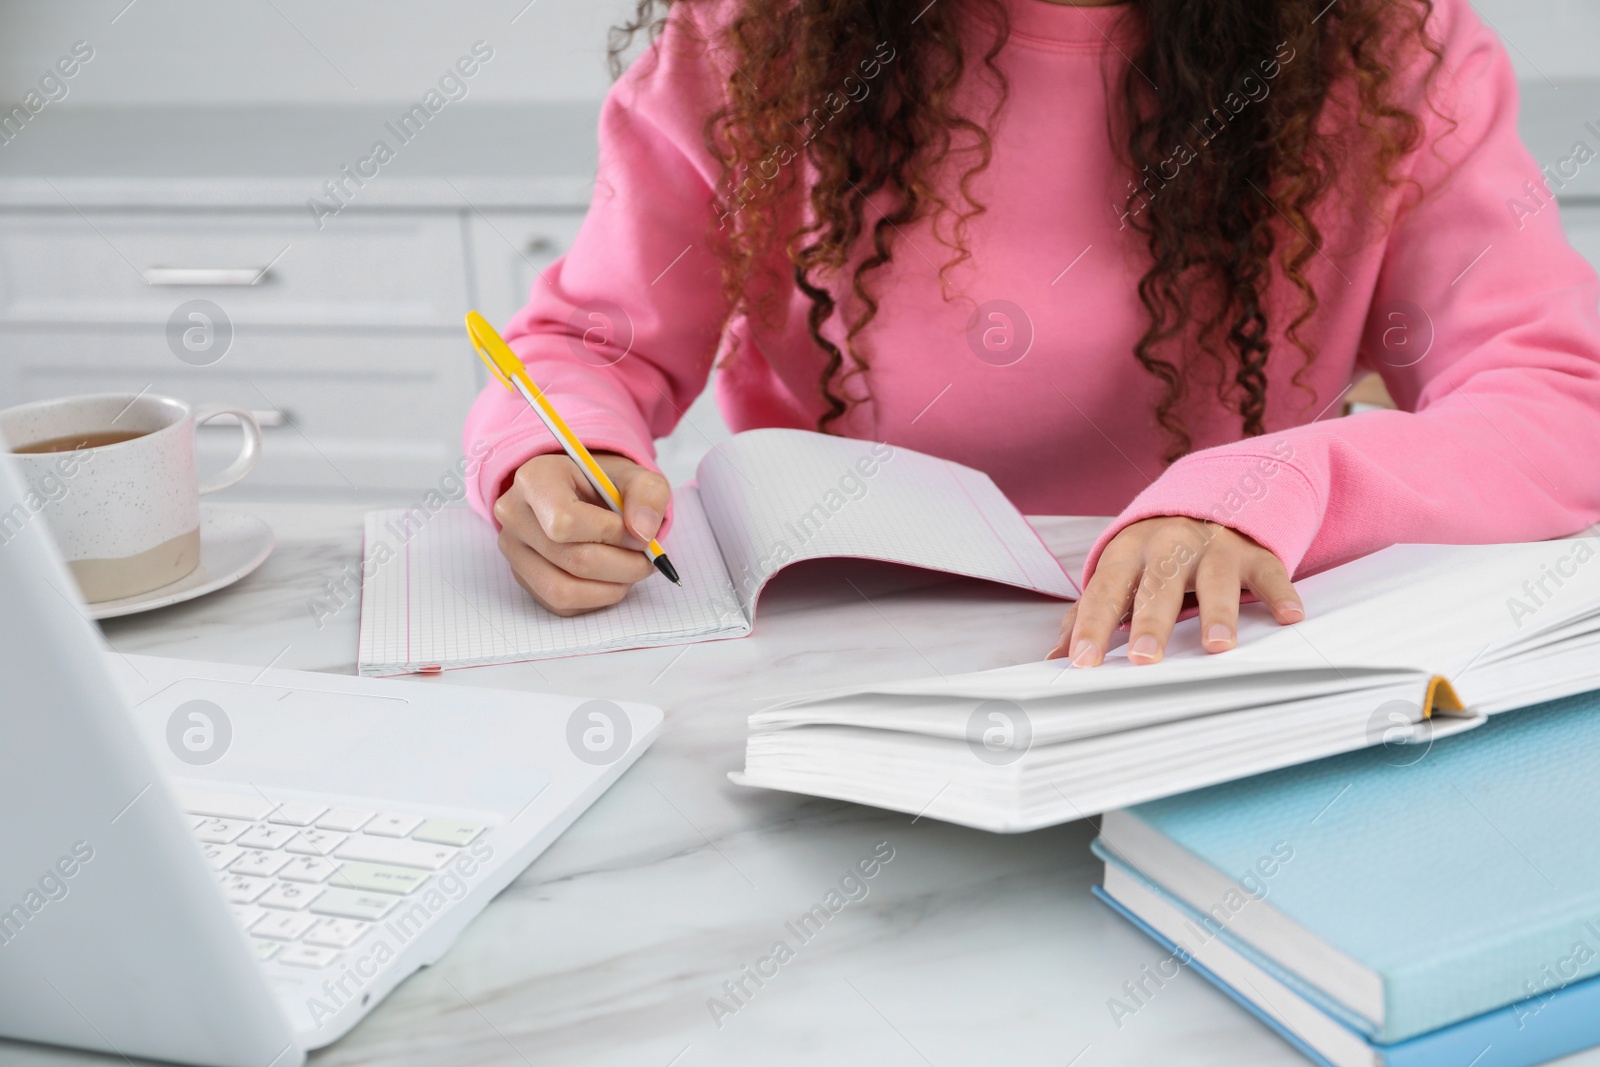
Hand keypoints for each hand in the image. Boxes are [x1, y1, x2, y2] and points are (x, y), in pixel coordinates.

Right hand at [493, 452, 670, 616]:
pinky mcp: (523, 578)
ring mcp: (514, 551)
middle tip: (647, 561)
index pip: (566, 521)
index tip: (639, 535)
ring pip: (562, 591)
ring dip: (610, 589)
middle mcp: (514, 515)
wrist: (583, 494)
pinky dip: (595, 599)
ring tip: (630, 572)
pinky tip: (610, 579)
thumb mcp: (636, 477)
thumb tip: (643, 533)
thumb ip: (648, 495)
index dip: (611, 534)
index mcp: (535, 479)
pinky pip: (561, 605)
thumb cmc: (606, 485)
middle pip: (571, 560)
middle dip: (622, 566)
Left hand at [1046, 516, 1303, 665]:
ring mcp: (1215, 547)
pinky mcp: (1255, 553)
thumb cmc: (1154, 554)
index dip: (1091, 626)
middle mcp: (1170, 546)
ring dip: (1217, 610)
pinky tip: (1289, 617)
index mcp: (1128, 553)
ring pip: (1215, 579)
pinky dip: (1280, 594)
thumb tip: (1056, 657)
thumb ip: (1089, 612)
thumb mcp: (1120, 574)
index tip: (1081, 661)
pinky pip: (1270, 572)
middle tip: (1142, 657)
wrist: (1208, 500)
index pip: (1105, 592)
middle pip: (1158, 585)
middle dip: (1150, 621)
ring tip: (1216, 645)